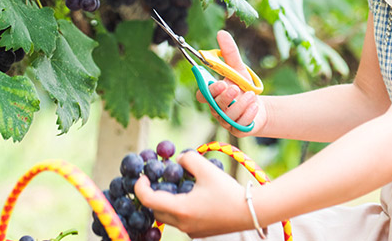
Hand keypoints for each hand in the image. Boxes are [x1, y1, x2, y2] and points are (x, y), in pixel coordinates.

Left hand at [134, 150, 250, 236]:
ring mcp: (191, 231)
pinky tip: (191, 195)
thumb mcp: (207, 168)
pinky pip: (181, 220)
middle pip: (156, 210)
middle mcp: (182, 224)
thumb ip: (188, 159)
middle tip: (157, 179)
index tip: (142, 176)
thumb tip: (178, 160)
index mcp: (180, 209)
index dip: (140, 187)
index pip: (148, 200)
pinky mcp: (199, 232)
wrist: (251, 211)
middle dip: (152, 194)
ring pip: (168, 216)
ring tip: (176, 185)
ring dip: (166, 201)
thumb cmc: (228, 190)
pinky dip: (179, 208)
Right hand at [196, 30, 266, 135]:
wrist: (258, 105)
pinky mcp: (236, 129)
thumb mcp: (237, 68)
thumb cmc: (243, 86)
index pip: (202, 94)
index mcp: (212, 94)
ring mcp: (225, 120)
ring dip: (240, 105)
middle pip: (214, 105)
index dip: (207, 91)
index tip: (217, 83)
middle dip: (224, 97)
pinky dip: (248, 114)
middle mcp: (216, 108)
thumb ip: (229, 53)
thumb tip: (222, 33)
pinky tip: (256, 106)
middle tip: (233, 88)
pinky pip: (239, 124)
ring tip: (251, 95)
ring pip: (228, 116)